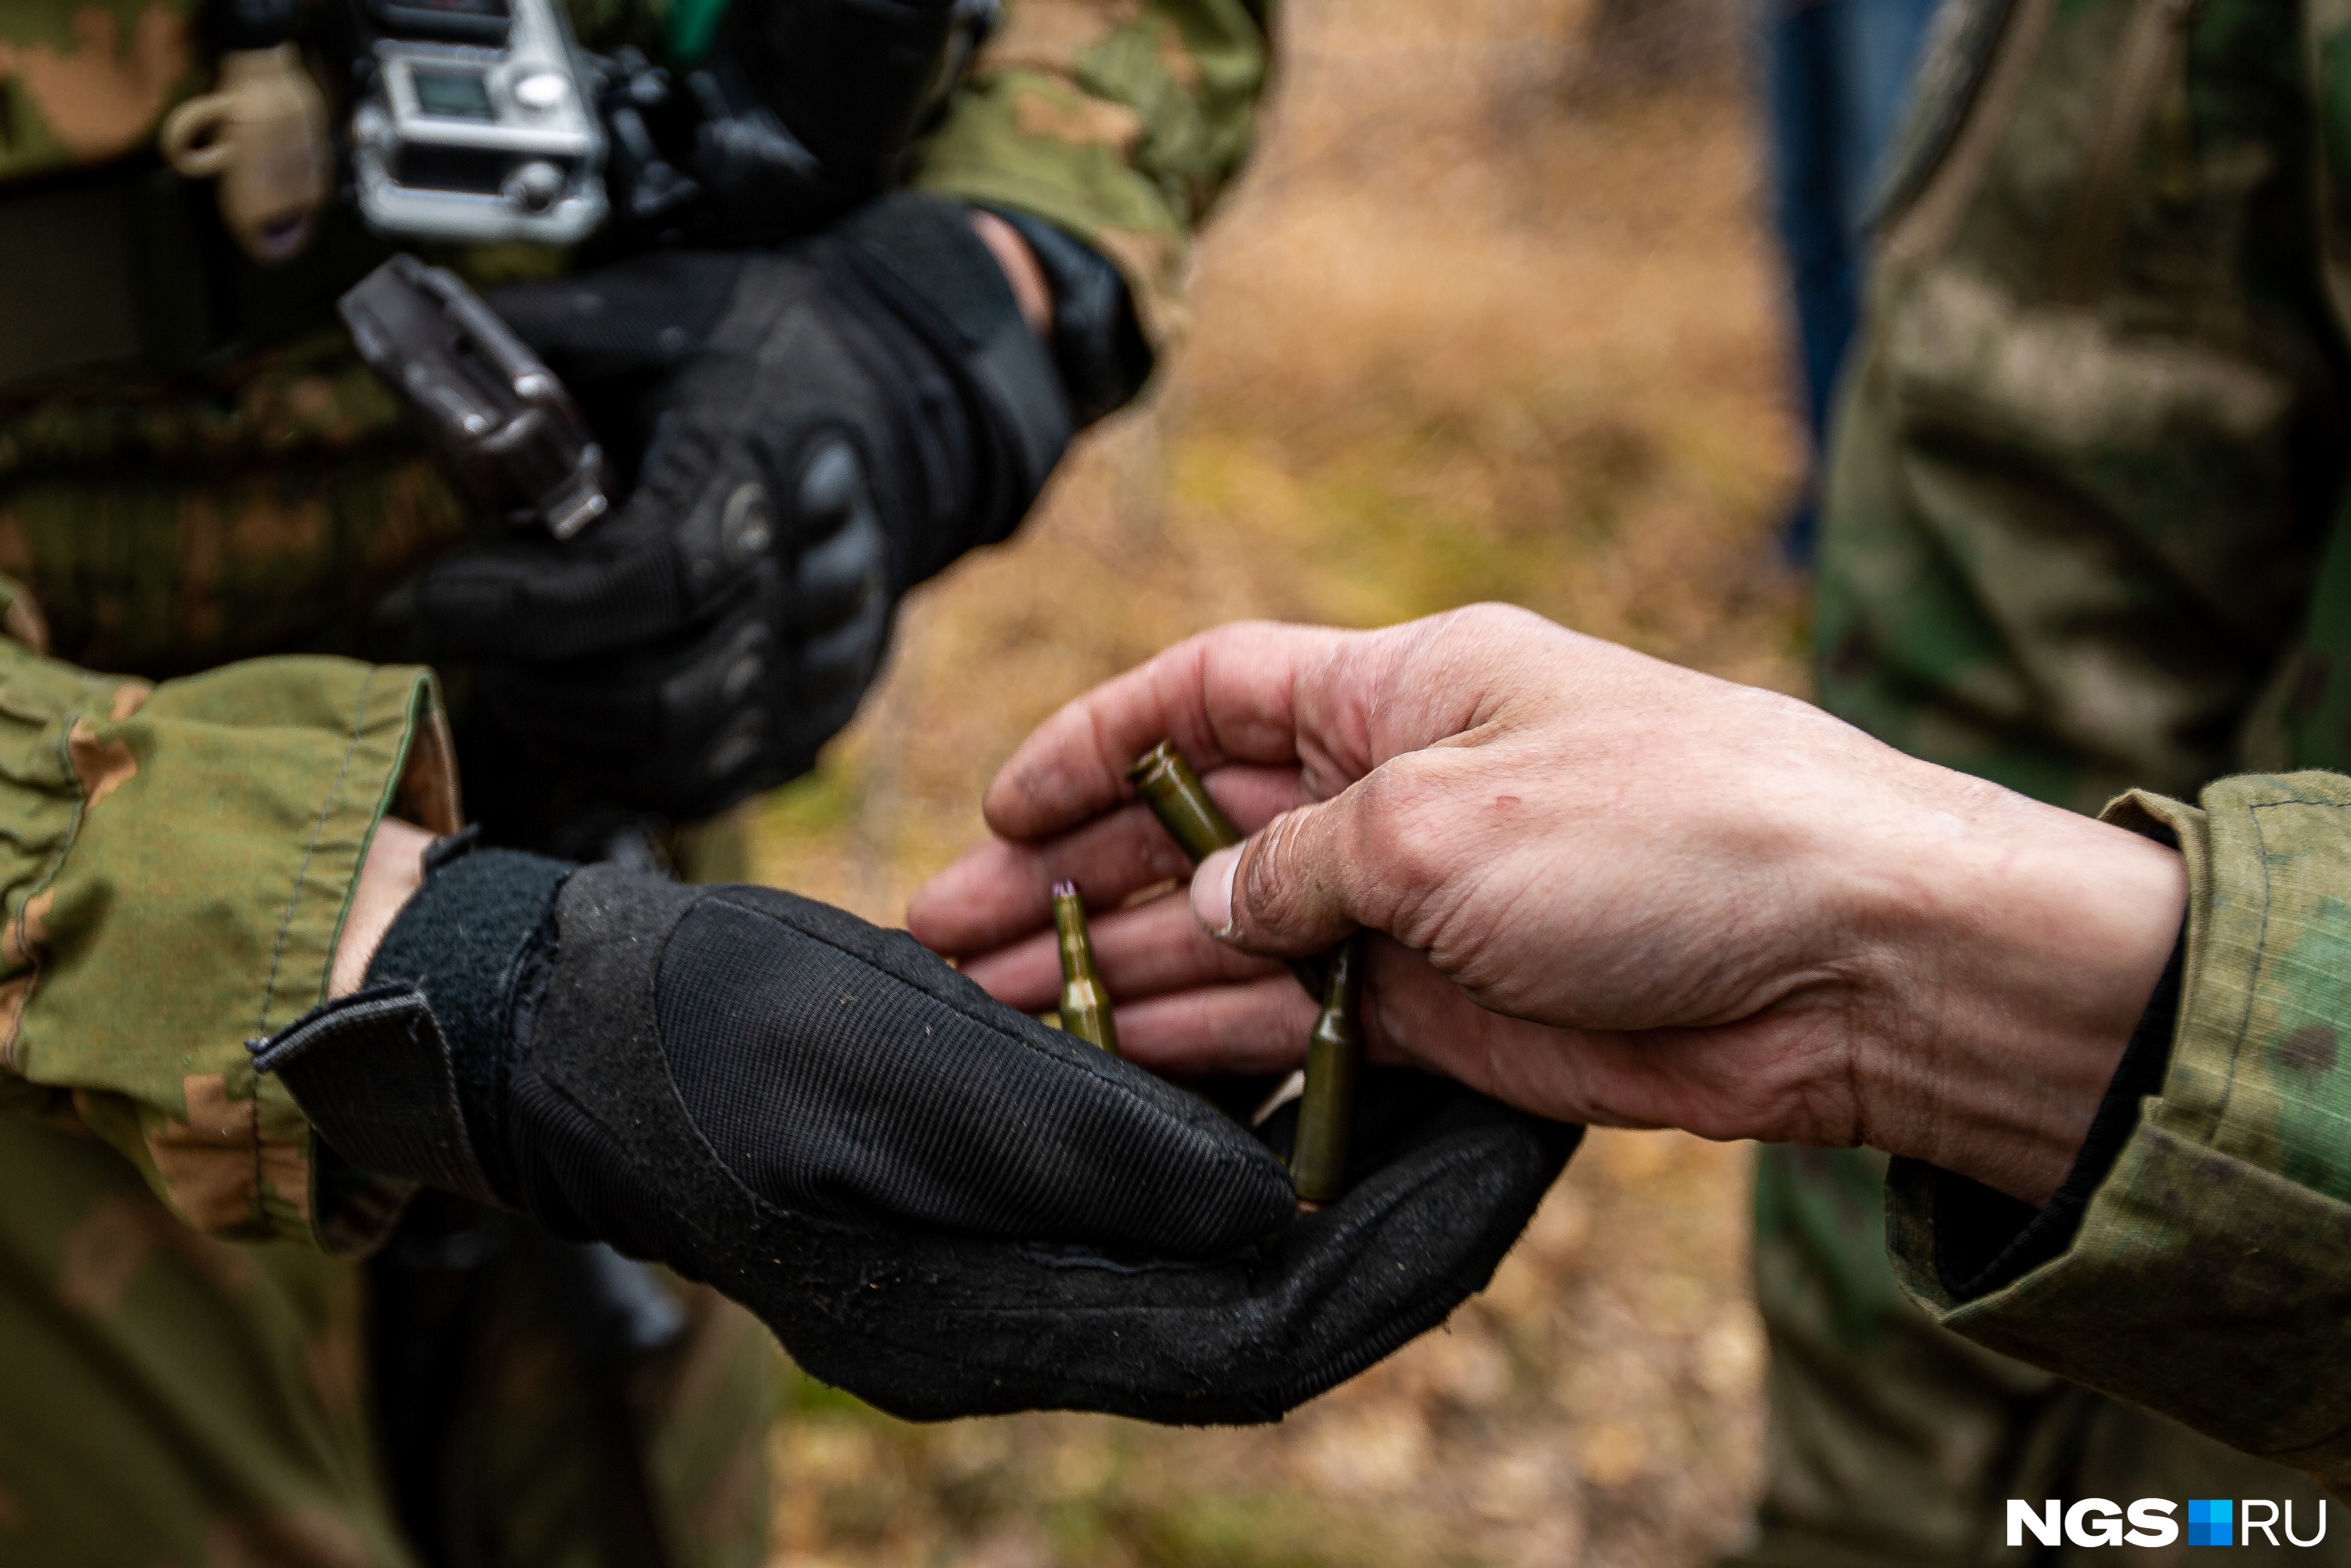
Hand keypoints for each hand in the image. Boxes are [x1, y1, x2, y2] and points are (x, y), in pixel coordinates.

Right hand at [257, 833, 1571, 1423]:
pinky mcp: (1005, 1202)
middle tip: (1527, 1106)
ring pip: (1228, 1227)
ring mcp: (1012, 1266)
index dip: (1392, 1252)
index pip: (1253, 1329)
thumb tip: (1263, 1192)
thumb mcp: (888, 1062)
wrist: (572, 1038)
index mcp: (985, 1319)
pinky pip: (1166, 1177)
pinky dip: (1247, 1107)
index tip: (1507, 1162)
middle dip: (1401, 1203)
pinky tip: (1317, 1018)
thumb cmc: (701, 1038)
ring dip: (1337, 1142)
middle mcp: (1021, 1317)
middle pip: (1268, 1291)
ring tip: (1458, 1043)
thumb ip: (1079, 1136)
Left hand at [404, 193, 1071, 820]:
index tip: (432, 593)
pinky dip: (620, 762)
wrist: (901, 396)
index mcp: (760, 474)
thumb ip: (528, 338)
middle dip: (529, 672)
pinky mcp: (816, 714)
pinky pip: (705, 782)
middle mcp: (807, 586)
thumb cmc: (760, 349)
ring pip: (675, 752)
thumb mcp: (645, 307)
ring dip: (565, 723)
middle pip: (654, 689)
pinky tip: (573, 704)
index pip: (640, 580)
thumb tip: (396, 348)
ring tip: (512, 662)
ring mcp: (820, 663)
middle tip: (464, 621)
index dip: (521, 607)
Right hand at [909, 604, 2187, 1205]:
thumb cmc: (1673, 827)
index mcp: (1402, 688)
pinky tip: (1130, 1083)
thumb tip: (1204, 906)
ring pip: (1236, 942)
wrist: (1856, 961)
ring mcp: (1423, 910)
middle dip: (1073, 886)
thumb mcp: (1447, 818)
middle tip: (950, 954)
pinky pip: (1305, 1031)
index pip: (1205, 691)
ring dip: (1124, 982)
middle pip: (1195, 828)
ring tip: (1001, 1033)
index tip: (996, 816)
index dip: (1091, 748)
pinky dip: (1223, 1055)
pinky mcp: (1456, 1014)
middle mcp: (1400, 791)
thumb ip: (1297, 863)